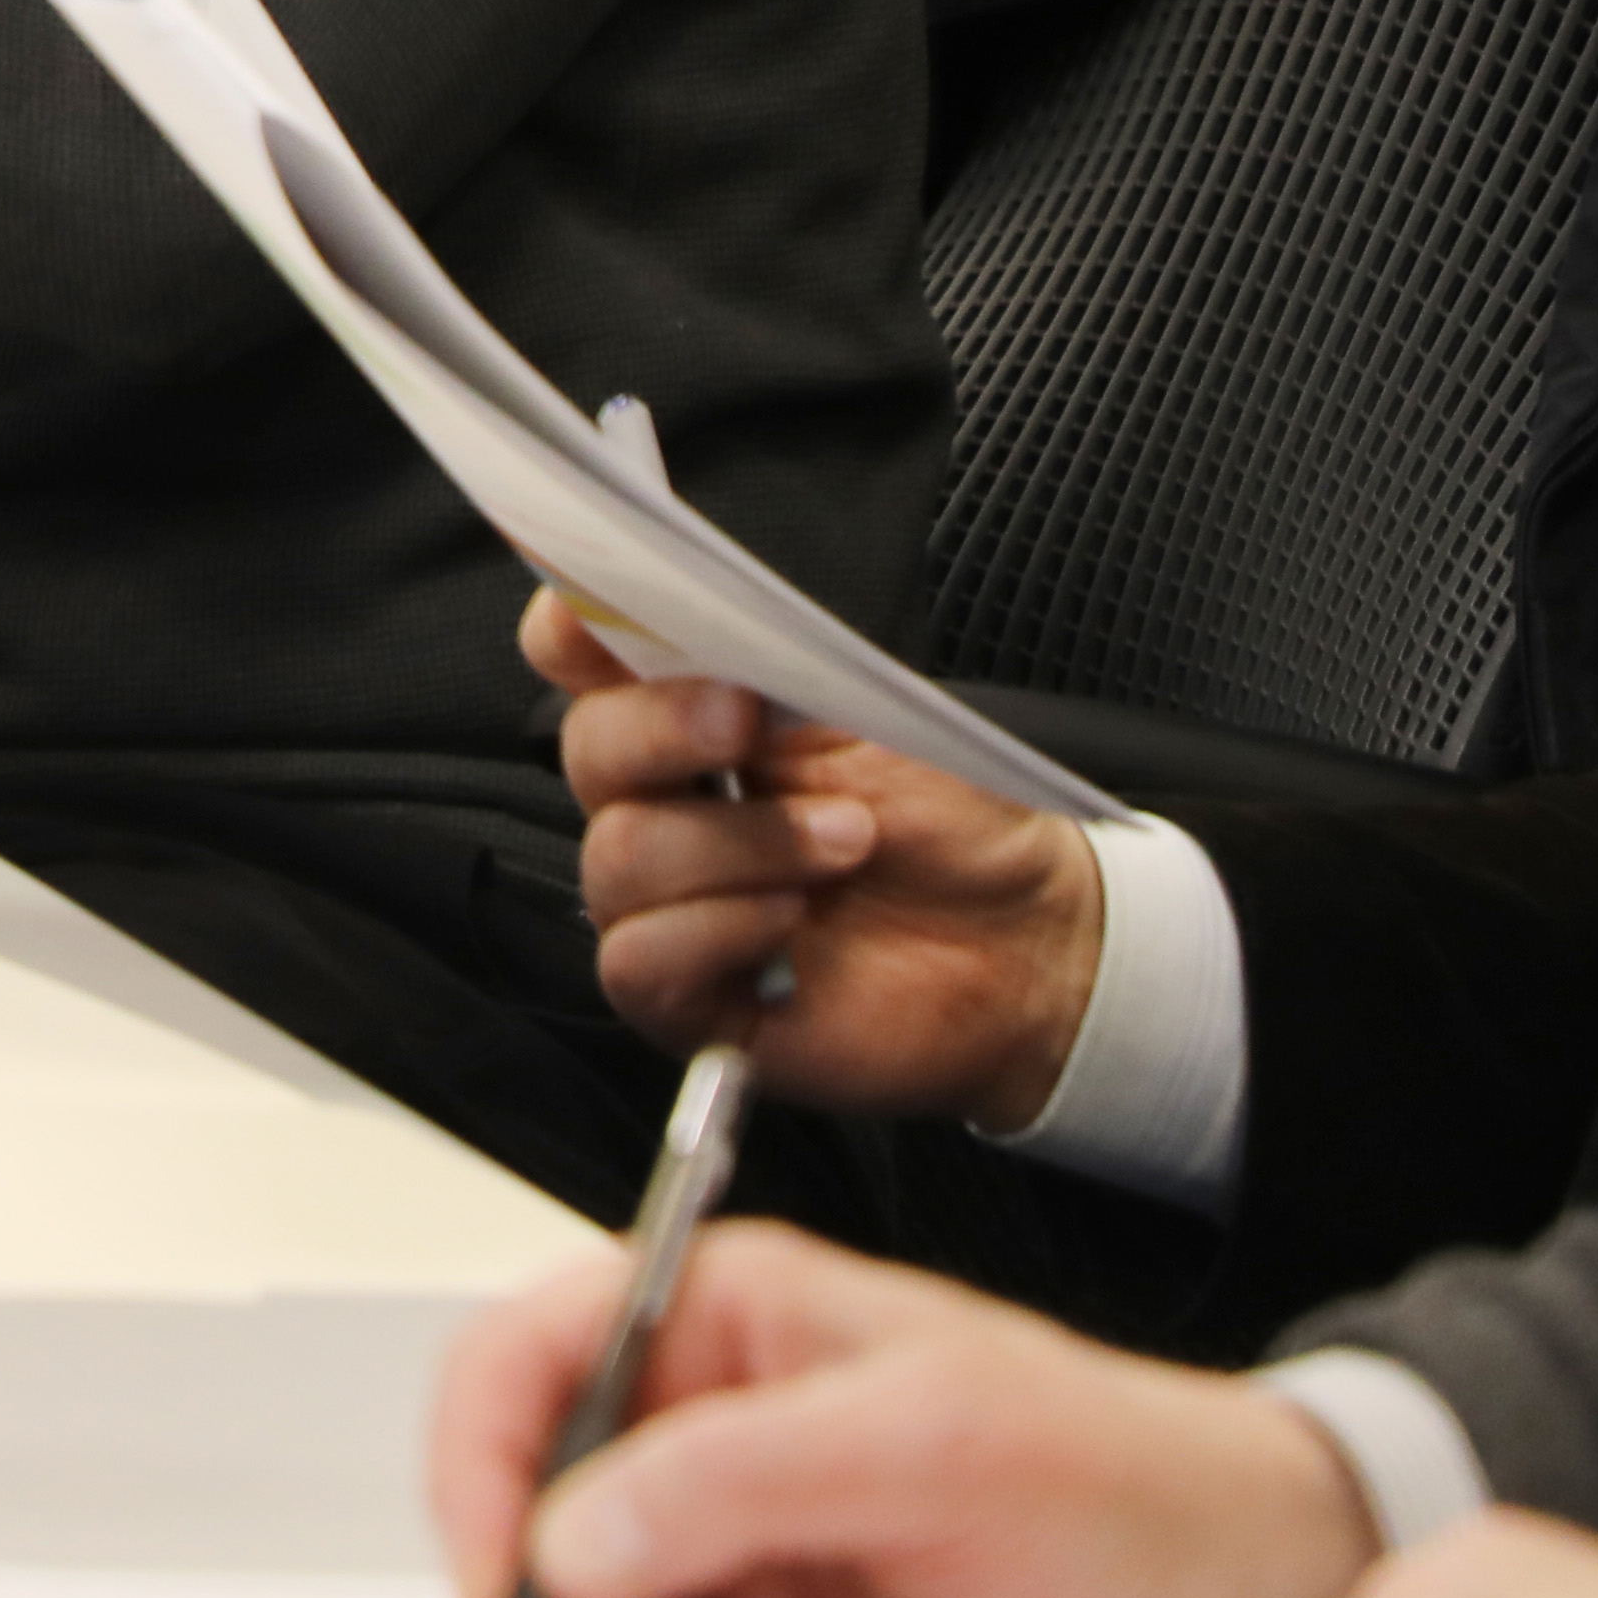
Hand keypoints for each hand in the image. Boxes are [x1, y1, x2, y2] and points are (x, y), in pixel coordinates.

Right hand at [430, 1221, 1374, 1597]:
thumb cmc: (1130, 1481)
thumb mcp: (933, 1443)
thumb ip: (737, 1473)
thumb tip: (566, 1531)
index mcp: (721, 1327)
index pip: (523, 1363)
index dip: (478, 1461)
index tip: (500, 1574)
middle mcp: (709, 1443)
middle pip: (538, 1527)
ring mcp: (744, 1567)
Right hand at [535, 590, 1112, 1123]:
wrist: (1027, 939)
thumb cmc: (951, 820)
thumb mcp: (869, 709)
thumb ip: (766, 658)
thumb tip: (688, 601)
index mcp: (691, 712)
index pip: (583, 656)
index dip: (570, 627)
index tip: (591, 613)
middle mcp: (663, 802)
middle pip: (586, 749)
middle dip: (660, 727)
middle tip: (744, 718)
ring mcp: (666, 901)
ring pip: (620, 856)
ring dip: (737, 843)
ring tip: (843, 842)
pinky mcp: (683, 997)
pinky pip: (639, 958)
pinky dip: (718, 928)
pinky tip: (790, 923)